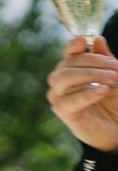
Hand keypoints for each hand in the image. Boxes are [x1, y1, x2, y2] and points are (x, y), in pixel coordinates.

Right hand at [48, 34, 117, 151]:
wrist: (116, 130)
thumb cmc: (114, 104)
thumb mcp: (114, 79)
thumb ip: (105, 61)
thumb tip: (98, 39)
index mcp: (71, 71)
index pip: (68, 54)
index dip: (73, 45)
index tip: (84, 39)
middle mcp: (60, 82)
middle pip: (68, 63)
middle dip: (94, 62)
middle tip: (116, 67)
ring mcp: (59, 96)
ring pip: (64, 77)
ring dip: (90, 74)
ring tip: (112, 78)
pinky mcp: (63, 112)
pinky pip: (71, 100)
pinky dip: (88, 94)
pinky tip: (103, 90)